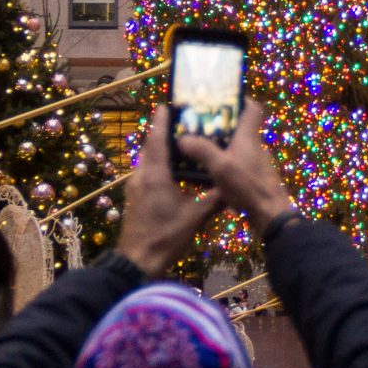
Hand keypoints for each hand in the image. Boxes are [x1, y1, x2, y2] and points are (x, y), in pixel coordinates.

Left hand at [117, 110, 223, 272]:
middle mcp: (141, 176)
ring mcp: (136, 187)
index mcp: (155, 175)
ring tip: (181, 145)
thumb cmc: (165, 237)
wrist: (137, 262)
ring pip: (148, 161)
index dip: (161, 121)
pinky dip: (158, 165)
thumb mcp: (195, 217)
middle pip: (151, 147)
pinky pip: (147, 173)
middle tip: (182, 123)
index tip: (167, 105)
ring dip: (161, 150)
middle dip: (163, 133)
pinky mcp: (135, 198)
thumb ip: (213, 199)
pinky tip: (173, 171)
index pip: (157, 140)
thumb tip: (232, 187)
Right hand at [177, 99, 292, 235]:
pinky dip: (221, 165)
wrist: (270, 216)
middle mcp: (253, 147)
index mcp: (249, 136)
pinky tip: (205, 174)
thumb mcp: (221, 166)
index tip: (220, 99)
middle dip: (219, 125)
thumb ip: (201, 150)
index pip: (252, 108)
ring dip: (218, 146)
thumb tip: (182, 138)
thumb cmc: (248, 186)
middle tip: (196, 125)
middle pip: (239, 128)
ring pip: (235, 147)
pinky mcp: (252, 179)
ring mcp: (254, 164)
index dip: (239, 100)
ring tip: (195, 148)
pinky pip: (235, 165)